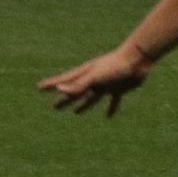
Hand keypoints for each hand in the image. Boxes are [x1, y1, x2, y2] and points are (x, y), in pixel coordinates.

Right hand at [37, 47, 152, 117]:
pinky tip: (109, 117)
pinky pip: (114, 101)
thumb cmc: (115, 66)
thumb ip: (78, 84)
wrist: (138, 60)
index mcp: (85, 74)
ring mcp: (106, 84)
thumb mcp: (95, 76)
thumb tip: (59, 89)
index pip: (65, 81)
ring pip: (92, 97)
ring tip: (75, 112)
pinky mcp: (119, 88)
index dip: (52, 85)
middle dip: (65, 99)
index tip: (39, 87)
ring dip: (83, 105)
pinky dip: (111, 108)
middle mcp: (94, 80)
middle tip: (54, 107)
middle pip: (76, 92)